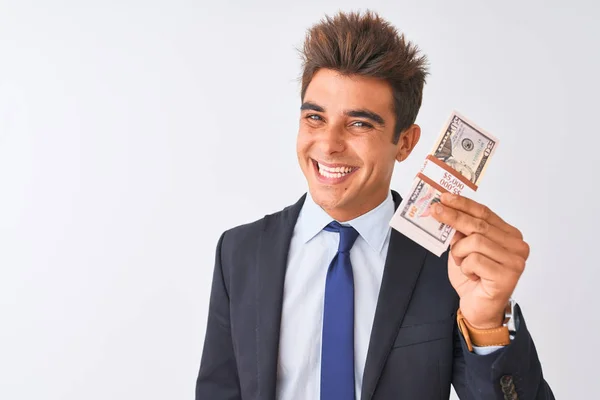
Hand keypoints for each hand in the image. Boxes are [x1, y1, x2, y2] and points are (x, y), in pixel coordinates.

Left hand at [431, 193, 529, 328]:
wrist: (479, 309)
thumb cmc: (474, 278)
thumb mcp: (463, 249)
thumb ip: (461, 232)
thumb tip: (445, 210)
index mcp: (510, 235)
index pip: (485, 213)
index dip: (464, 203)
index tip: (445, 196)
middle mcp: (517, 246)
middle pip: (479, 224)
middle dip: (453, 217)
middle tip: (435, 210)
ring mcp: (515, 261)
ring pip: (476, 241)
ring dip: (460, 252)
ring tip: (462, 264)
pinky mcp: (508, 275)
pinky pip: (476, 260)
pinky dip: (466, 267)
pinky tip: (472, 276)